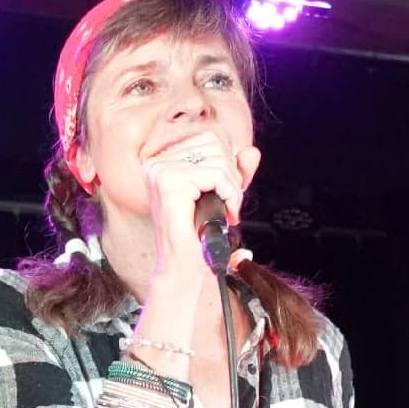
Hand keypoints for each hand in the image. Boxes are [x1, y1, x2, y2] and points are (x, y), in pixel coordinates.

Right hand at [144, 131, 260, 288]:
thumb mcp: (223, 197)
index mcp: (162, 161)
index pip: (210, 135)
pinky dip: (230, 194)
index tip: (227, 192)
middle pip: (214, 140)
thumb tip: (252, 151)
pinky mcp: (168, 183)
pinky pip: (215, 174)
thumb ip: (236, 172)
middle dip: (232, 174)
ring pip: (217, 156)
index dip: (229, 162)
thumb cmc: (199, 239)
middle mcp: (156, 162)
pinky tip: (226, 214)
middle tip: (228, 204)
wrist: (184, 271)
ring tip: (226, 211)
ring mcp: (159, 171)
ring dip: (232, 187)